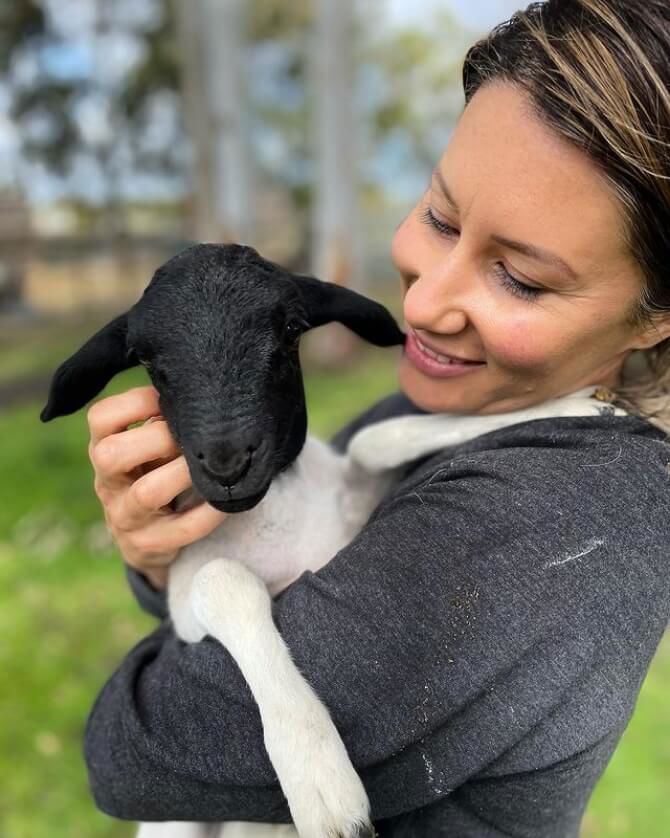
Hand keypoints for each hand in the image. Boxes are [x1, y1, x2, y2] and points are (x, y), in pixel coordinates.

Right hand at [87, 385, 226, 589]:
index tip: (169, 400)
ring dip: (183, 473)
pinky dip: (210, 512)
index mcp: (103, 449)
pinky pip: (183, 528)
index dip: (135, 402)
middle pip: (111, 455)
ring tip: (209, 465)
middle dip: (158, 438)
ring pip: (147, 493)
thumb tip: (198, 391)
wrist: (148, 539)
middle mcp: (108, 483)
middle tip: (190, 437)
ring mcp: (126, 518)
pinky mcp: (150, 546)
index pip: (100, 418)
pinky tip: (227, 497)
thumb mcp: (145, 448)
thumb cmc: (154, 475)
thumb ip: (159, 421)